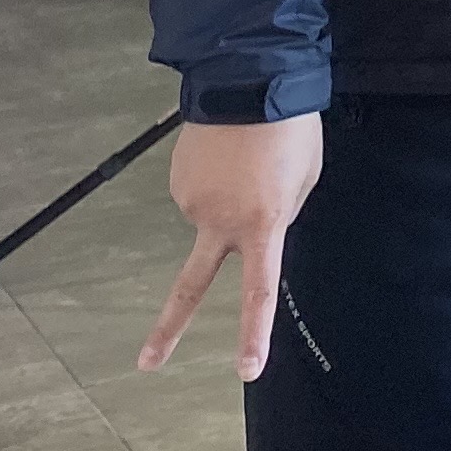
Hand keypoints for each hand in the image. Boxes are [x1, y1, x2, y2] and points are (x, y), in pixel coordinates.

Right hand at [141, 114, 322, 381]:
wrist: (249, 80)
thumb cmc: (290, 131)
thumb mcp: (304, 177)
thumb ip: (280, 213)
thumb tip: (253, 229)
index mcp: (262, 225)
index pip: (259, 291)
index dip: (253, 332)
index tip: (246, 370)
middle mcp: (219, 221)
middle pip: (190, 286)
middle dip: (167, 328)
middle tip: (147, 363)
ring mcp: (191, 202)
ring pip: (214, 214)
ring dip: (233, 195)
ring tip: (250, 157)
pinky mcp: (177, 181)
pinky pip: (201, 190)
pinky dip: (215, 178)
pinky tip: (227, 152)